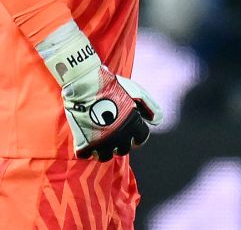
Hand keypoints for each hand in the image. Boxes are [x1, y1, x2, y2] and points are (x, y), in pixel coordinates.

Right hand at [36, 21, 162, 160]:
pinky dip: (87, 150)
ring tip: (99, 140)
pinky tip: (87, 140)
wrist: (85, 83)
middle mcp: (119, 137)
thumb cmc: (112, 85)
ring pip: (105, 156)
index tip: (131, 133)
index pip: (141, 139)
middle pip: (123, 149)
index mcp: (133, 125)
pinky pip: (87, 154)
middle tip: (114, 133)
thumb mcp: (136, 92)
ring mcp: (101, 142)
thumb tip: (156, 121)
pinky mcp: (84, 143)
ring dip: (104, 149)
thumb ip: (149, 107)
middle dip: (120, 143)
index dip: (137, 135)